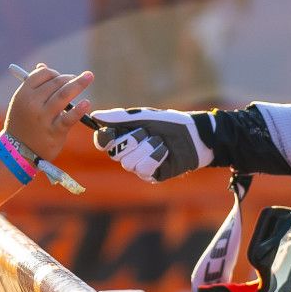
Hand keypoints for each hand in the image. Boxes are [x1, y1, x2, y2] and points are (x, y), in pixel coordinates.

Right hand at [4, 64, 94, 160]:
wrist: (16, 153)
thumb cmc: (22, 124)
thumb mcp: (21, 104)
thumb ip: (32, 86)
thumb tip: (42, 66)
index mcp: (23, 94)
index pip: (41, 75)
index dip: (54, 73)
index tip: (62, 77)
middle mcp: (32, 104)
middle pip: (55, 83)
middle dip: (69, 78)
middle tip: (79, 78)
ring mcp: (43, 118)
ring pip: (63, 96)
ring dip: (78, 84)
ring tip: (88, 77)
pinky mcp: (54, 132)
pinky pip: (68, 118)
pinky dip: (78, 110)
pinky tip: (86, 103)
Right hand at [93, 108, 211, 182]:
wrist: (194, 134)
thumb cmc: (170, 123)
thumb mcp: (144, 117)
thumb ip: (120, 117)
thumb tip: (95, 116)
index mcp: (123, 136)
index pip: (103, 142)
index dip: (103, 139)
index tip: (108, 133)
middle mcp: (128, 153)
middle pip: (114, 153)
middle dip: (131, 140)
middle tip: (147, 132)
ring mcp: (139, 166)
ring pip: (128, 163)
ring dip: (147, 147)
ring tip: (160, 141)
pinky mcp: (151, 175)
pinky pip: (143, 169)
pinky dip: (155, 156)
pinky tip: (165, 151)